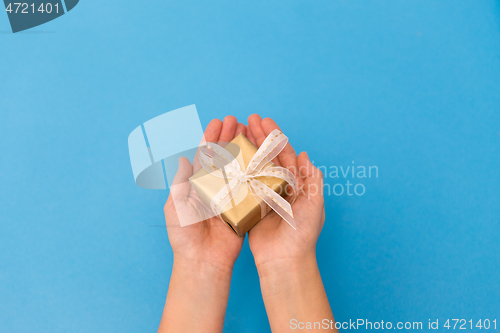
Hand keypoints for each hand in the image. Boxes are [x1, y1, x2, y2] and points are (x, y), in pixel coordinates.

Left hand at [164, 116, 246, 272]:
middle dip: (229, 138)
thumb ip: (181, 183)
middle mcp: (214, 187)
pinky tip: (261, 157)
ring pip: (238, 167)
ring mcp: (230, 196)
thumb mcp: (176, 207)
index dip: (211, 138)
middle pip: (224, 157)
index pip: (205, 156)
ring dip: (243, 149)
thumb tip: (184, 159)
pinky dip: (256, 171)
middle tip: (237, 121)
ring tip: (250, 132)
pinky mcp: (243, 207)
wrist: (202, 261)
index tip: (218, 122)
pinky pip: (251, 187)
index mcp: (197, 185)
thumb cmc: (184, 236)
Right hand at [246, 115, 324, 268]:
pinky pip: (243, 184)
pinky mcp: (251, 206)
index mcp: (296, 184)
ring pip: (254, 167)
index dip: (275, 137)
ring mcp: (264, 195)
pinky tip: (228, 157)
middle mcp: (280, 187)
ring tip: (237, 132)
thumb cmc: (302, 234)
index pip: (285, 155)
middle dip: (260, 137)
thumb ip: (312, 181)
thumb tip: (307, 156)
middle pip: (268, 156)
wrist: (285, 261)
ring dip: (248, 149)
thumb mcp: (314, 205)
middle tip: (250, 119)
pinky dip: (237, 170)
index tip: (265, 121)